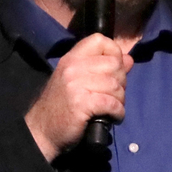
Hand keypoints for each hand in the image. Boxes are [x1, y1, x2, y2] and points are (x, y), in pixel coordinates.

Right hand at [25, 34, 132, 161]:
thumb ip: (103, 68)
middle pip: (114, 64)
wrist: (42, 131)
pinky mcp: (81, 103)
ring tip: (112, 108)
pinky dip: (118, 112)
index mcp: (71, 58)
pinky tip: (112, 117)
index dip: (114, 53)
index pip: (100, 40)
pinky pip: (112, 103)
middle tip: (113, 95)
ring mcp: (76, 85)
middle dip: (121, 82)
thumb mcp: (78, 81)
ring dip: (120, 100)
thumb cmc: (61, 106)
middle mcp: (73, 67)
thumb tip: (129, 59)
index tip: (114, 70)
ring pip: (115, 86)